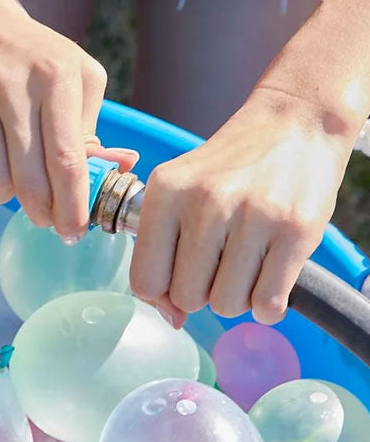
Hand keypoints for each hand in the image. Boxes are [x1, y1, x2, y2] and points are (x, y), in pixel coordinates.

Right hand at [0, 0, 135, 237]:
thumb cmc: (34, 59)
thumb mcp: (77, 76)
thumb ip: (91, 126)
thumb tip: (114, 172)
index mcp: (56, 77)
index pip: (67, 158)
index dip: (72, 204)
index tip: (75, 231)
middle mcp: (12, 82)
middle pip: (30, 176)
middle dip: (41, 211)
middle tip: (43, 219)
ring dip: (3, 198)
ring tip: (8, 187)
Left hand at [130, 87, 352, 326]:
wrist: (295, 122)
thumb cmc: (229, 167)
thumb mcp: (179, 188)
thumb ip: (161, 250)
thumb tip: (171, 320)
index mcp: (166, 191)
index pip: (145, 279)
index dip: (159, 295)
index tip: (177, 282)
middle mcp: (206, 202)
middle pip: (186, 297)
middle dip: (200, 293)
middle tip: (217, 265)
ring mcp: (254, 216)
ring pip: (226, 305)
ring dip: (235, 297)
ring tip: (244, 265)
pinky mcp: (297, 231)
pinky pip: (267, 304)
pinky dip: (266, 305)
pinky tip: (268, 278)